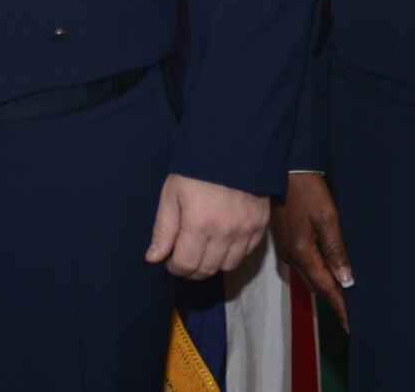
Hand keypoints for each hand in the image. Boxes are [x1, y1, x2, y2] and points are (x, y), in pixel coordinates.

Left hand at [144, 173, 268, 278]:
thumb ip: (164, 228)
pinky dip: (234, 253)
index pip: (186, 264)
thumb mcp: (172, 192)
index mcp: (198, 223)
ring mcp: (246, 229)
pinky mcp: (261, 224)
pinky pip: (247, 252)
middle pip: (207, 269)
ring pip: (229, 265)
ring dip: (213, 264)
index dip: (175, 267)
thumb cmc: (196, 167)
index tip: (170, 262)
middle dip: (192, 270)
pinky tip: (223, 242)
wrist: (232, 145)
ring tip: (203, 252)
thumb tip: (154, 258)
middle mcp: (225, 231)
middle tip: (184, 259)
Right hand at [275, 172, 352, 327]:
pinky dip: (318, 275)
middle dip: (333, 301)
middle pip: (315, 285)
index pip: (325, 286)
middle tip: (350, 316)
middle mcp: (290, 256)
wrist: (285, 170)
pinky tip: (328, 276)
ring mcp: (285, 250)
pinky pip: (304, 266)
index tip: (351, 323)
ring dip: (325, 289)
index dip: (339, 305)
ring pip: (309, 277)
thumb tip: (346, 280)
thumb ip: (336, 249)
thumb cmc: (308, 191)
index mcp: (301, 252)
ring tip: (343, 301)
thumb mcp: (327, 217)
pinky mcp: (285, 242)